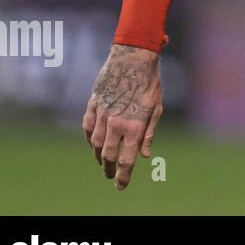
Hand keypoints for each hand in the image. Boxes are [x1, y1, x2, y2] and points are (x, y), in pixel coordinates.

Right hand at [82, 43, 162, 190]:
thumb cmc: (149, 82)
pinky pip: (88, 127)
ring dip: (99, 156)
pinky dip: (90, 138)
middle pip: (109, 155)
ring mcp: (102, 114)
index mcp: (135, 126)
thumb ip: (149, 133)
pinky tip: (94, 143)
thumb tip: (144, 155)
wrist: (132, 58)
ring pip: (96, 144)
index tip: (120, 186)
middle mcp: (116, 123)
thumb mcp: (157, 108)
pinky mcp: (93, 105)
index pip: (127, 160)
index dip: (123, 176)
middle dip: (110, 169)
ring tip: (104, 162)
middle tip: (111, 176)